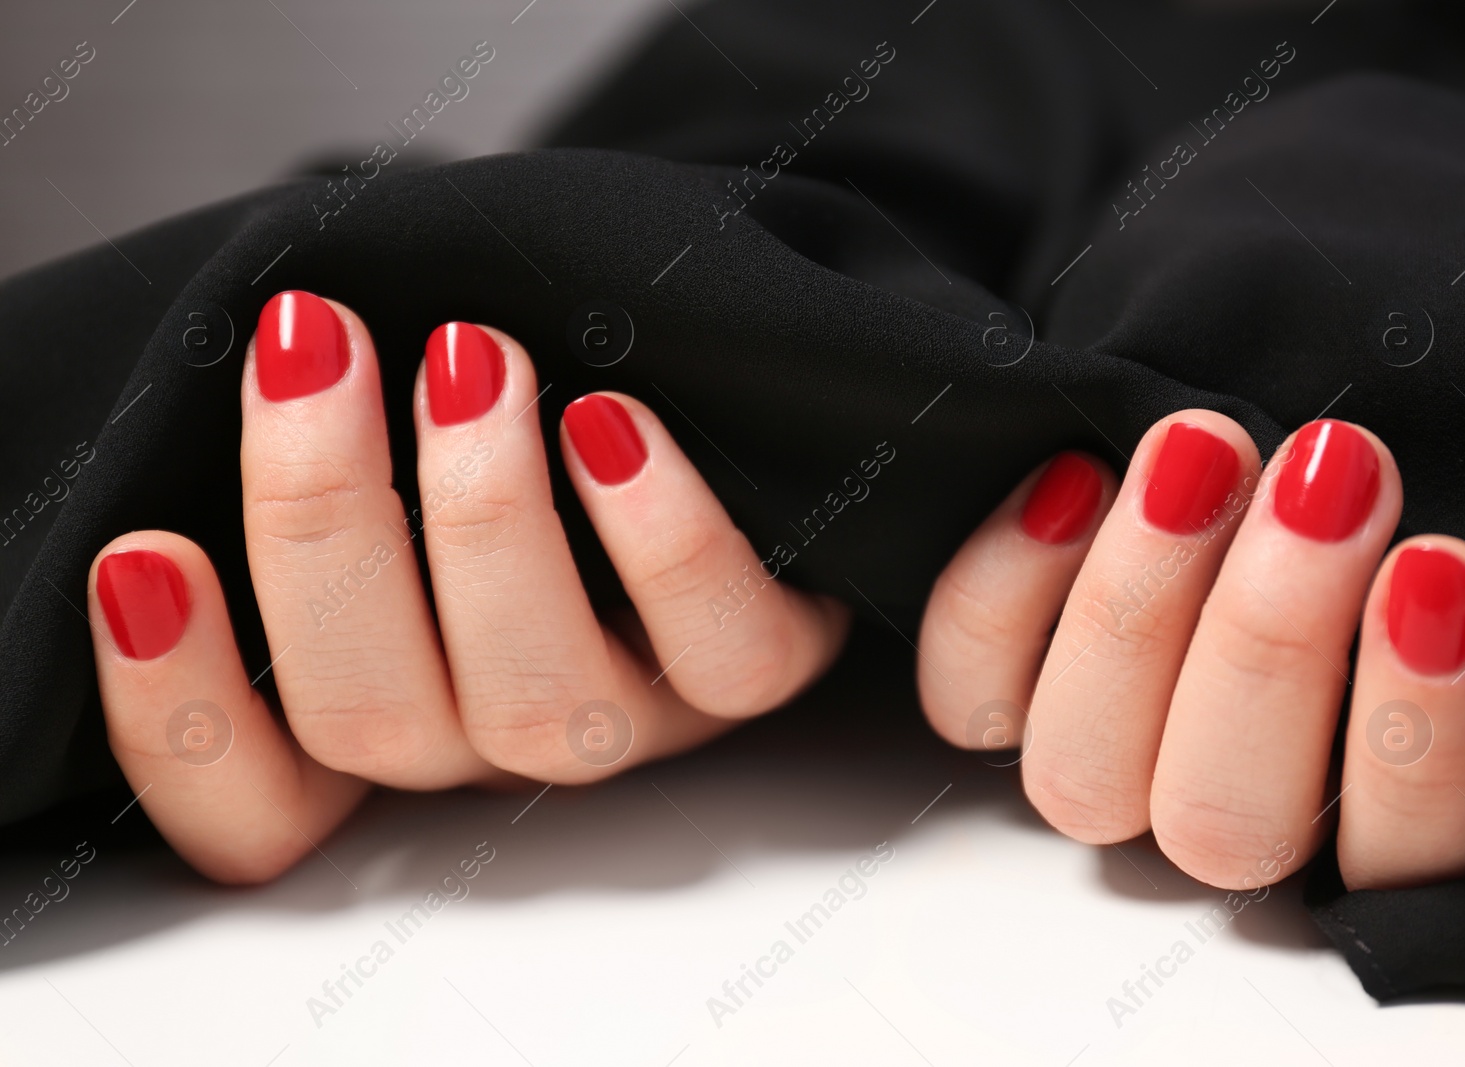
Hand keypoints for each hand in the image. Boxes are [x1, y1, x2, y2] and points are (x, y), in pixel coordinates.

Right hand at [86, 291, 849, 882]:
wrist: (719, 417)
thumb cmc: (526, 427)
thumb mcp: (402, 452)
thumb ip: (329, 465)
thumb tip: (265, 372)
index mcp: (391, 711)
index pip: (252, 807)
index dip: (180, 712)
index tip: (143, 552)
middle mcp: (495, 738)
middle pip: (374, 722)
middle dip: (324, 527)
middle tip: (317, 350)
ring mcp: (632, 720)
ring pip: (537, 706)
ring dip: (485, 524)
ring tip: (471, 357)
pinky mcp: (756, 673)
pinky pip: (726, 654)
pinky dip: (666, 542)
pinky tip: (614, 422)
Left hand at [917, 410, 1464, 890]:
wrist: (1219, 427)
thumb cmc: (1329, 470)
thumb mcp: (1389, 501)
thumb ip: (1396, 545)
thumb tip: (1372, 502)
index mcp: (1367, 808)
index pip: (1416, 854)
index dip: (1424, 731)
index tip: (1437, 571)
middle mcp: (1225, 813)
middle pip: (1229, 821)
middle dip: (1268, 640)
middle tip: (1317, 480)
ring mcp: (1105, 771)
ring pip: (1088, 779)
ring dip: (1138, 611)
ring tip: (1196, 451)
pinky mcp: (998, 707)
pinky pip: (970, 698)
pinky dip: (1003, 597)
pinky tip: (1067, 481)